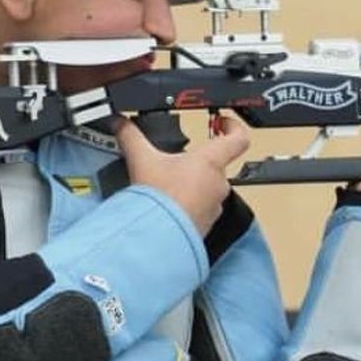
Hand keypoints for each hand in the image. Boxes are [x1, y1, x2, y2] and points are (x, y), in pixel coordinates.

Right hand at [113, 115, 250, 234]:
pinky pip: (202, 207)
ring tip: (169, 183)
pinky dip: (189, 203)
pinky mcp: (206, 223)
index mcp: (210, 162)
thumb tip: (121, 124)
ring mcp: (215, 205)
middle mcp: (218, 183)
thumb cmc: (159, 202)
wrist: (158, 238)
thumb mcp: (141, 160)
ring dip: (193, 183)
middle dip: (199, 160)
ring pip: (209, 187)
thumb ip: (131, 136)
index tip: (224, 122)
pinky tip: (169, 203)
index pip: (239, 138)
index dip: (234, 126)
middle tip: (179, 159)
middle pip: (218, 164)